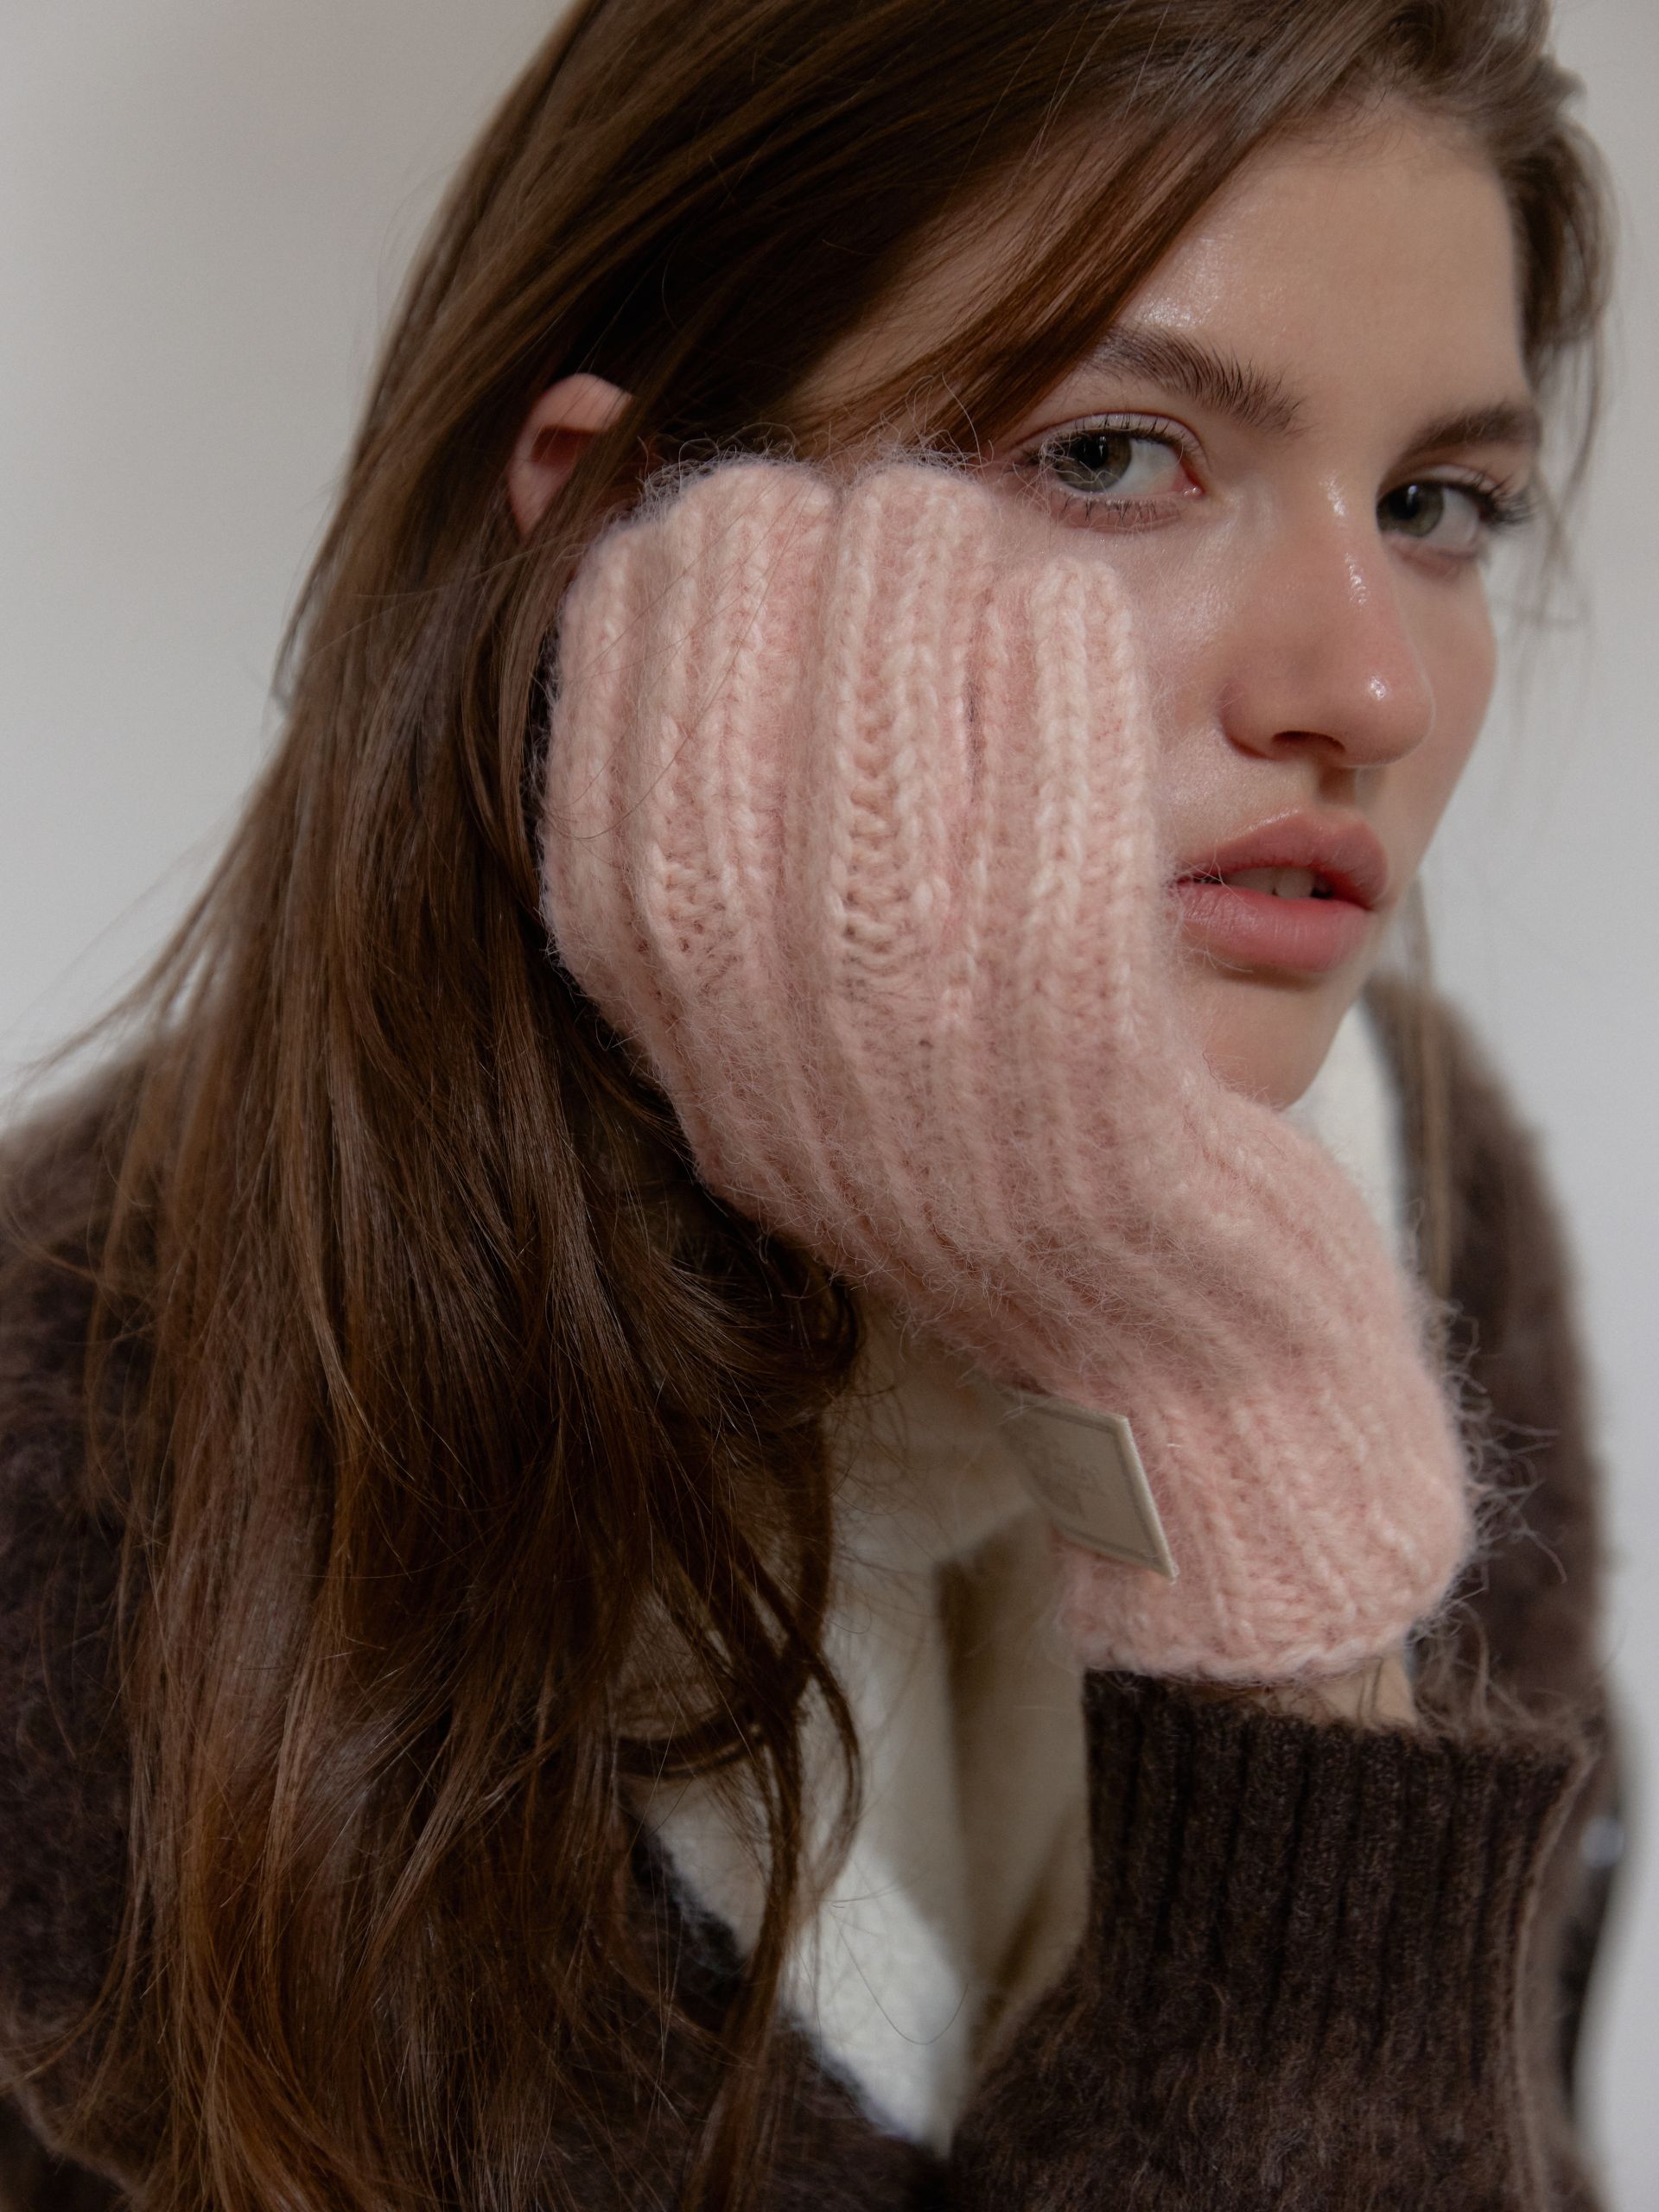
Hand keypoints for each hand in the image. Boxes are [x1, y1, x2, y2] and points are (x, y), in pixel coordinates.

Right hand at [541, 459, 1475, 1685]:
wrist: (1157, 1344)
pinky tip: (1061, 610)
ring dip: (905, 612)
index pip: (609, 778)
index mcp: (689, 1038)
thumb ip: (755, 814)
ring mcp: (913, 1093)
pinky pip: (1037, 876)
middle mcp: (765, 1066)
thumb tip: (672, 579)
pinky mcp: (1076, 1105)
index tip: (741, 507)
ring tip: (953, 515)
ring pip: (871, 792)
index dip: (663, 609)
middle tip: (866, 497)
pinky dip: (1040, 720)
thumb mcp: (831, 988)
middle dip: (775, 581)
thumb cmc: (996, 1123)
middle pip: (725, 761)